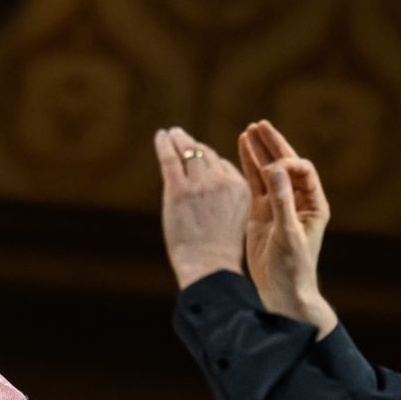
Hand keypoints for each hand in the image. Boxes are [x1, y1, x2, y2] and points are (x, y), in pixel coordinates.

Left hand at [155, 126, 249, 288]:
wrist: (209, 265)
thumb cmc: (218, 249)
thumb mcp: (233, 217)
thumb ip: (223, 197)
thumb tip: (205, 181)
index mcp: (239, 186)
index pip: (222, 164)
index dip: (208, 163)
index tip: (200, 164)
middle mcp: (221, 181)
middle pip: (205, 154)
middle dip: (193, 146)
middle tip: (182, 137)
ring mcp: (199, 184)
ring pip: (189, 152)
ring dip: (179, 140)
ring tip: (171, 134)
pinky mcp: (178, 190)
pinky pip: (170, 158)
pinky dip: (164, 144)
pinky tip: (161, 136)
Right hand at [238, 120, 336, 335]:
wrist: (283, 293)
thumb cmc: (293, 268)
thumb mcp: (288, 235)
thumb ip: (282, 201)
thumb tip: (276, 170)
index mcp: (313, 205)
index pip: (303, 171)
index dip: (288, 163)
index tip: (273, 166)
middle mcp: (298, 201)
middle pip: (286, 164)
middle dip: (273, 145)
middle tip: (259, 125)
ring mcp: (279, 206)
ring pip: (268, 172)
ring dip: (258, 151)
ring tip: (247, 131)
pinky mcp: (262, 213)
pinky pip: (255, 184)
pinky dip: (248, 167)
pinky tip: (241, 149)